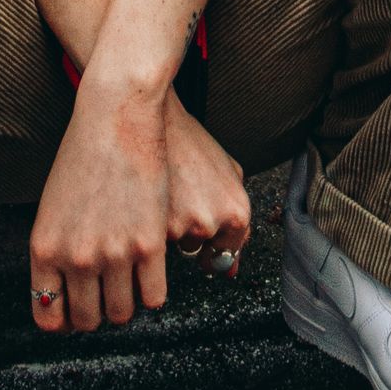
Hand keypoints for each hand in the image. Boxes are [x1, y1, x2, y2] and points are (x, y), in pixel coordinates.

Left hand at [28, 80, 170, 333]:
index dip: (65, 321)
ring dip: (126, 305)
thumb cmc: (82, 156)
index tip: (76, 312)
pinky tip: (151, 275)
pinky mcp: (149, 246)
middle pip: (89, 320)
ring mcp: (113, 255)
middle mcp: (76, 258)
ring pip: (123, 313)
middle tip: (107, 296)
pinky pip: (154, 296)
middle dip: (98, 314)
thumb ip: (58, 251)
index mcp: (45, 250)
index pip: (49, 317)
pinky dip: (153, 293)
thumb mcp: (53, 207)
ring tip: (129, 283)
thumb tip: (65, 294)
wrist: (115, 117)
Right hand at [164, 93, 250, 277]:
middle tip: (183, 199)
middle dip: (191, 233)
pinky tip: (153, 198)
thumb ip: (237, 220)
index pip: (226, 256)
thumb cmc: (191, 142)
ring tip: (168, 193)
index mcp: (237, 212)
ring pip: (175, 246)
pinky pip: (155, 241)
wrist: (156, 120)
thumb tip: (231, 268)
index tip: (201, 234)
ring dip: (172, 229)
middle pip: (199, 252)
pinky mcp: (156, 228)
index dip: (211, 245)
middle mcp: (213, 223)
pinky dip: (153, 225)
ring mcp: (183, 227)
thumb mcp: (229, 172)